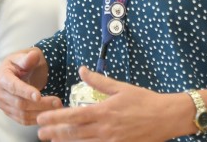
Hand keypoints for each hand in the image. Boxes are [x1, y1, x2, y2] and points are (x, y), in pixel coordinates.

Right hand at [0, 48, 60, 125]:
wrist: (20, 71)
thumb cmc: (24, 62)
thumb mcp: (26, 56)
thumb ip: (28, 58)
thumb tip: (33, 56)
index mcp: (2, 76)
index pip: (13, 86)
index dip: (26, 92)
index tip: (39, 96)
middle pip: (19, 103)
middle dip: (40, 104)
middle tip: (58, 102)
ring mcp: (3, 104)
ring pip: (22, 114)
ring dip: (41, 113)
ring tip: (57, 108)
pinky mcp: (9, 112)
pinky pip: (23, 120)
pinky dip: (36, 119)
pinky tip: (49, 114)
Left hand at [36, 67, 183, 141]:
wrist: (167, 117)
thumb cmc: (145, 100)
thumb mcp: (121, 87)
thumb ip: (99, 81)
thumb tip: (82, 70)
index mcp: (104, 111)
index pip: (73, 116)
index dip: (55, 118)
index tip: (42, 118)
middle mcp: (105, 129)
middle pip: (73, 133)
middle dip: (54, 133)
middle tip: (40, 133)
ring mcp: (111, 141)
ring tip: (52, 140)